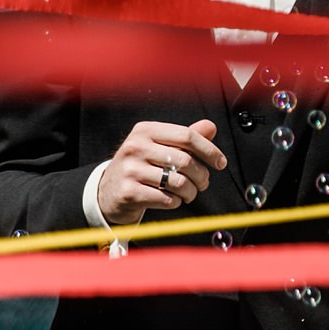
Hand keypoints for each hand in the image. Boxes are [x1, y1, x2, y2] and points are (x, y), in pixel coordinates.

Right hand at [94, 119, 225, 225]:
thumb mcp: (158, 146)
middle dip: (202, 175)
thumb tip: (211, 127)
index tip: (221, 163)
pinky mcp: (129, 192)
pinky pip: (166, 199)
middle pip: (185, 160)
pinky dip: (176, 202)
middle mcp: (136, 147)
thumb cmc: (140, 166)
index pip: (187, 136)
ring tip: (189, 193)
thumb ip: (184, 137)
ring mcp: (130, 170)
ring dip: (191, 191)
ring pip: (178, 182)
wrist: (108, 191)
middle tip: (204, 183)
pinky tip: (173, 200)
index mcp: (146, 130)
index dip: (209, 150)